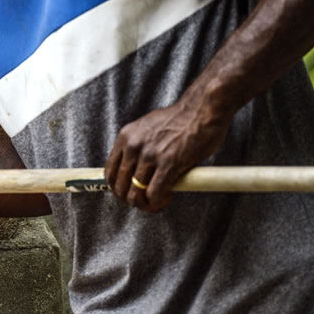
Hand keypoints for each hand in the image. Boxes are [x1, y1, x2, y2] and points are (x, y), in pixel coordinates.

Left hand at [105, 94, 230, 211]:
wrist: (203, 108)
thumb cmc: (181, 119)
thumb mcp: (149, 129)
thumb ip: (140, 148)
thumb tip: (137, 170)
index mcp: (126, 137)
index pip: (109, 172)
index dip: (118, 189)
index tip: (128, 193)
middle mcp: (134, 146)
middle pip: (120, 187)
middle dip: (132, 199)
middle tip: (145, 201)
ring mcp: (150, 155)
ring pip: (136, 194)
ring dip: (146, 204)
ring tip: (158, 201)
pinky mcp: (169, 163)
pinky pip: (154, 193)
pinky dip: (158, 202)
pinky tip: (167, 197)